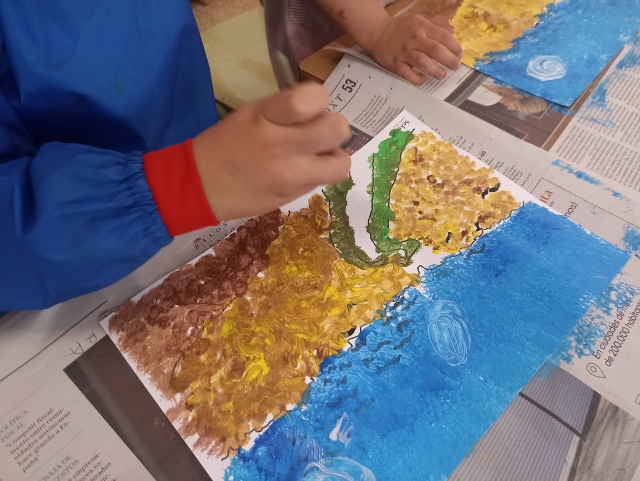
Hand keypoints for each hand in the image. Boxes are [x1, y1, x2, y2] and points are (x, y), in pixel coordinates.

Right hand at [191, 82, 350, 220]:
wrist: (200, 187)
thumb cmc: (225, 143)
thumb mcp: (251, 113)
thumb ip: (286, 109)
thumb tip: (319, 112)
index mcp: (267, 117)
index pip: (313, 97)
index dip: (319, 99)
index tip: (308, 106)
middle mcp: (282, 146)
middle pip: (337, 128)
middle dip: (332, 126)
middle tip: (316, 131)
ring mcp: (291, 175)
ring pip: (341, 163)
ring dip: (334, 155)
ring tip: (316, 154)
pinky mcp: (294, 196)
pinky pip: (325, 181)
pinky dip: (320, 173)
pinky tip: (303, 170)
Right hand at [367, 13, 462, 83]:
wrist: (377, 32)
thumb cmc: (401, 28)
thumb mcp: (419, 21)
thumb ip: (436, 28)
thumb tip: (453, 33)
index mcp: (422, 26)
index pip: (443, 37)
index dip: (454, 47)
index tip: (459, 55)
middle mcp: (414, 39)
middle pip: (436, 50)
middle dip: (449, 60)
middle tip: (455, 67)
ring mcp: (404, 52)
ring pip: (423, 62)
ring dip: (435, 70)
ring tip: (442, 75)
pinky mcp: (395, 63)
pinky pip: (407, 74)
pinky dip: (417, 78)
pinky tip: (423, 80)